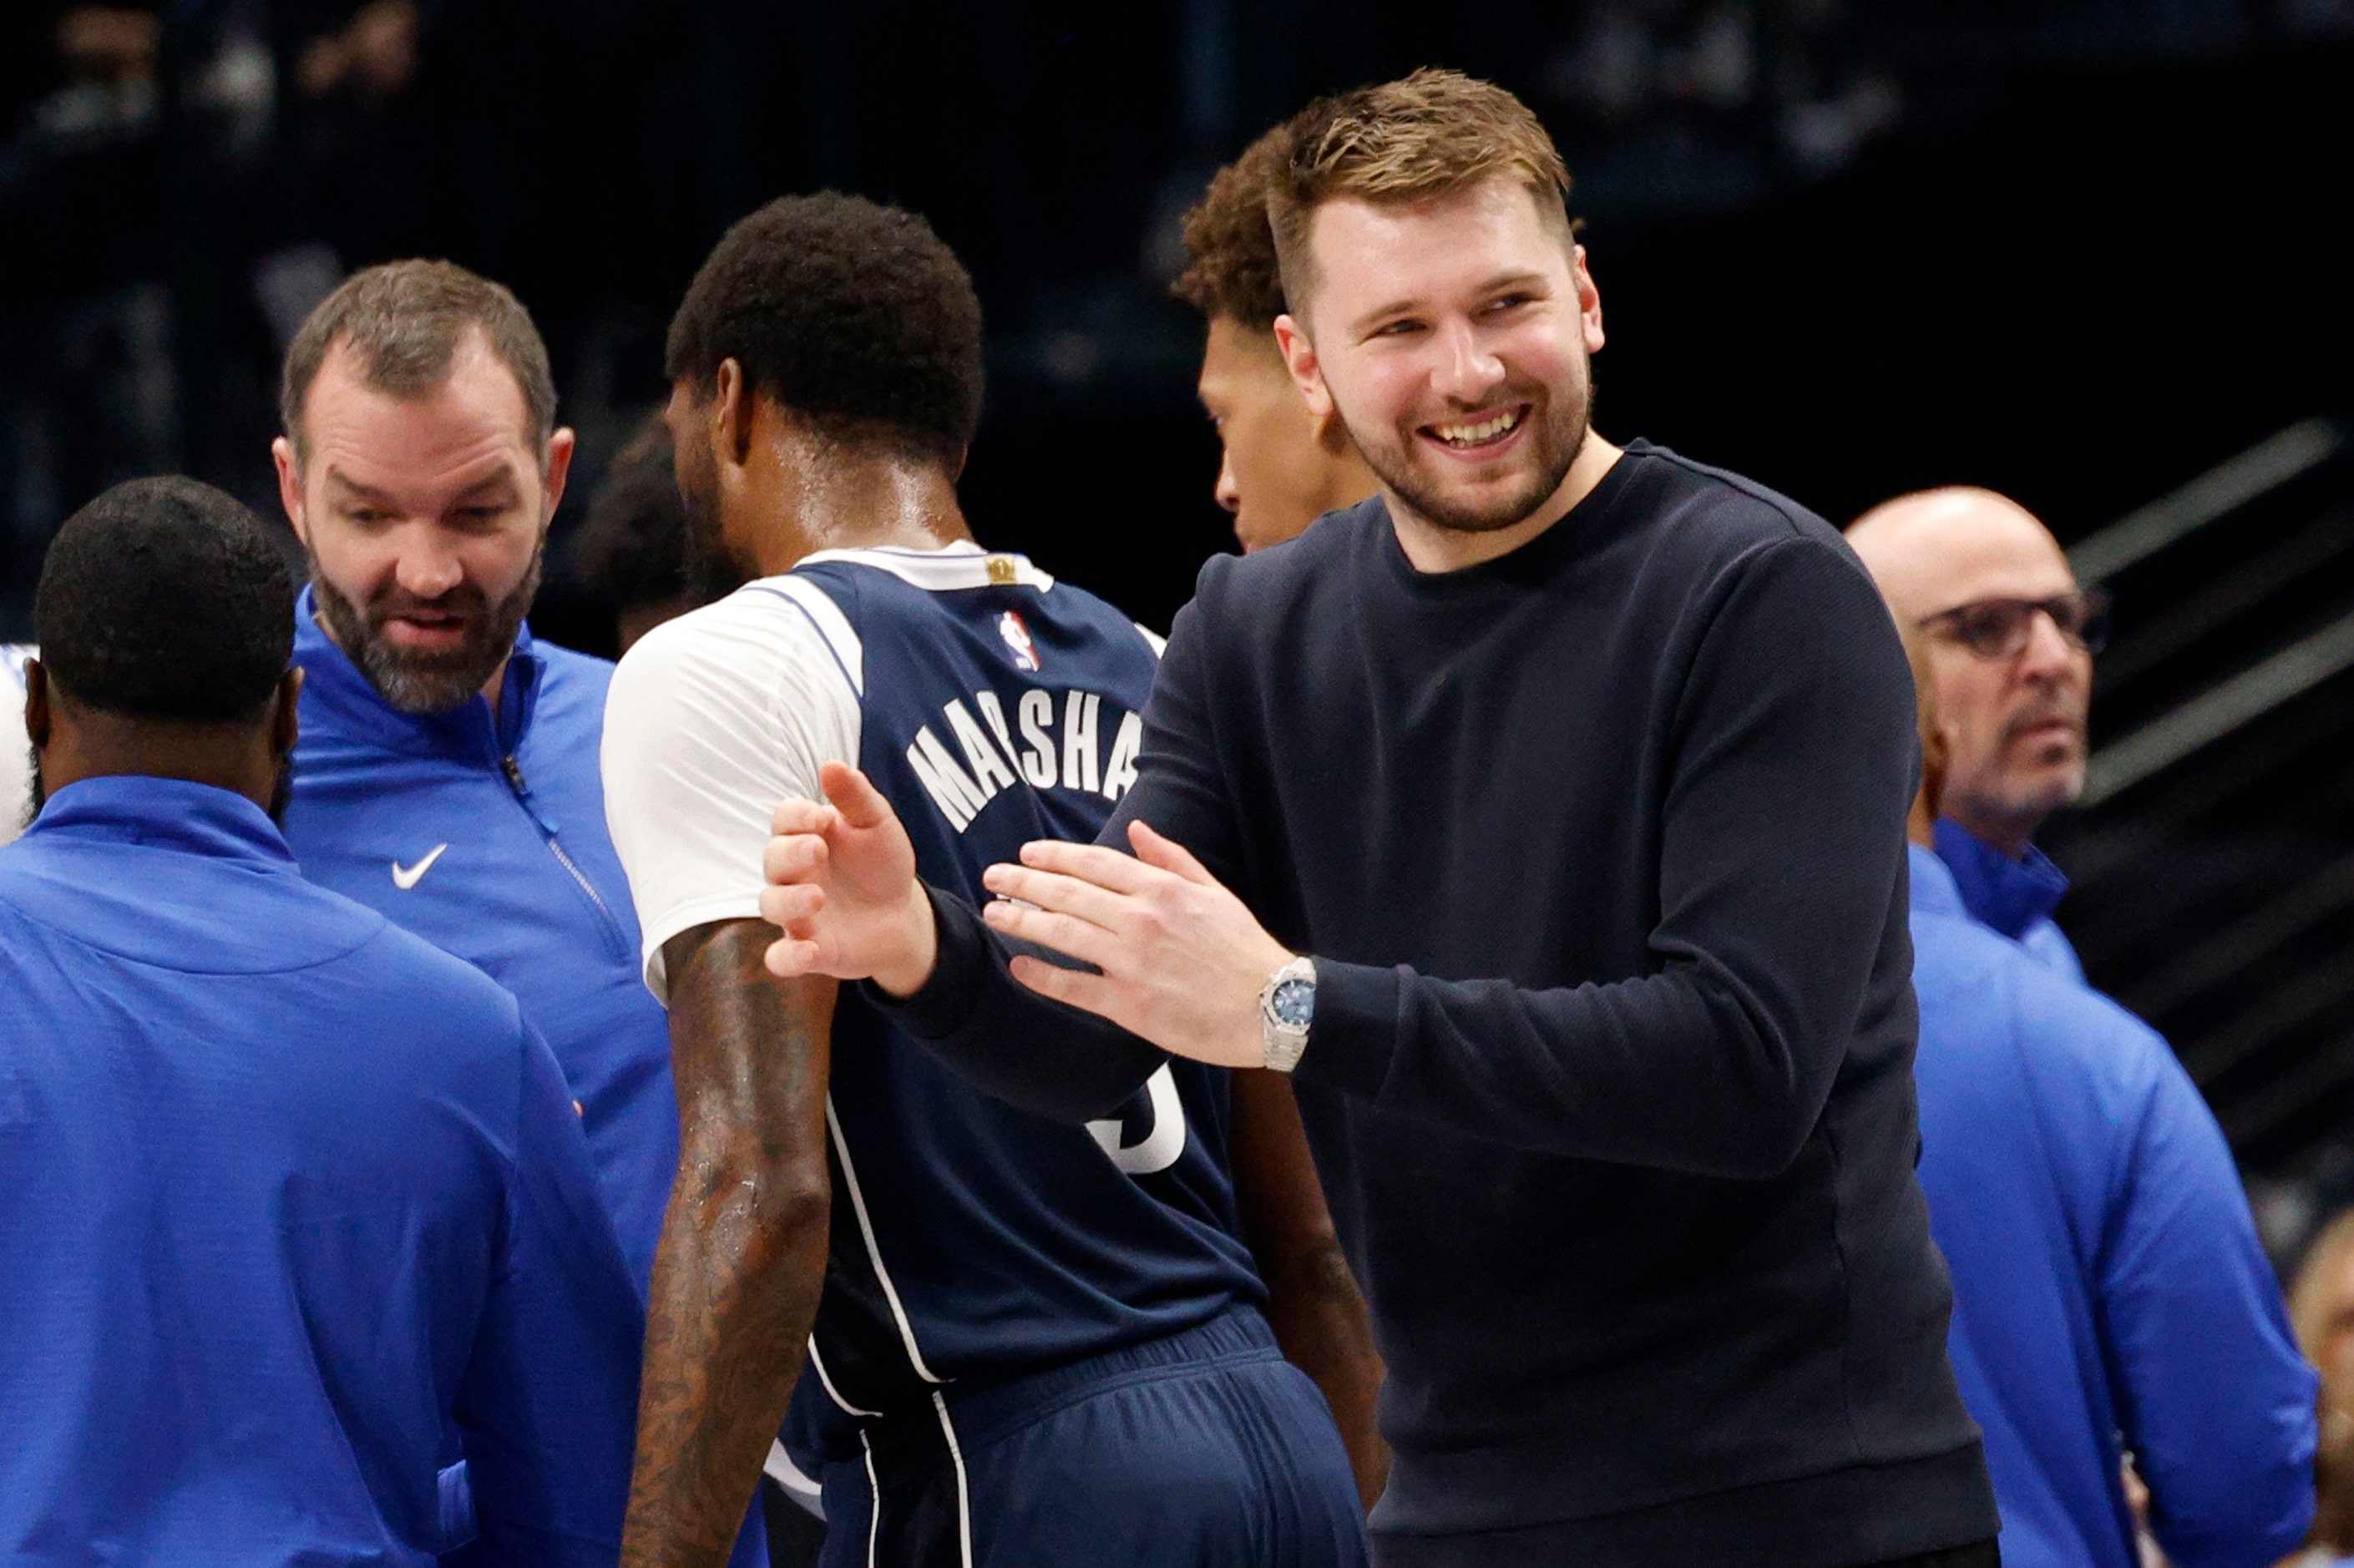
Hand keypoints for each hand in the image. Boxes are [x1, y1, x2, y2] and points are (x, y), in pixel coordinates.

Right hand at [758, 761, 936, 996]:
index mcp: (806, 836)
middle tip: (818, 850)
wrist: (902, 914)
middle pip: (772, 859)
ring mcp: (796, 912)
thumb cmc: (881, 863)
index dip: (796, 816)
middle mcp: (793, 873)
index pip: (784, 819)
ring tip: (818, 897)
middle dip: (791, 853)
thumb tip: (830, 765)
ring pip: (770, 904)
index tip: (822, 817)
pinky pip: (780, 957)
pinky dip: (787, 958)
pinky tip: (809, 951)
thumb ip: (855, 796)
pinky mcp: (807, 948)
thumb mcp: (877, 825)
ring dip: (789, 901)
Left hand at [979, 820, 1291, 1067]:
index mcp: (1161, 889)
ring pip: (1063, 934)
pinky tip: (1020, 966)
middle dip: (1022, 882)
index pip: (1093, 863)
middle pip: (1067, 894)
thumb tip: (1138, 829)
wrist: (1270, 1006)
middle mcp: (1141, 920)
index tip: (1026, 854)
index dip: (1054, 856)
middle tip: (992, 877)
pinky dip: (1043, 976)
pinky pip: (1075, 988)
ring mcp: (1132, 962)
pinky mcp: (1130, 1004)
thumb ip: (1172, 859)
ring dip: (1022, 921)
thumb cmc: (1244, 949)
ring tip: (993, 914)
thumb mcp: (1214, 891)